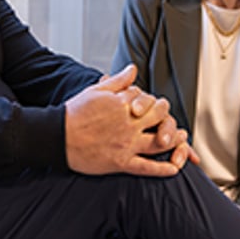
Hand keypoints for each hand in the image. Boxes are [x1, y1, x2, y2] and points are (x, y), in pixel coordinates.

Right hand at [65, 64, 195, 176]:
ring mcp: (126, 144)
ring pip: (159, 142)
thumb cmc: (74, 113)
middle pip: (159, 117)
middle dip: (167, 115)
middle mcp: (128, 123)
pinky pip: (147, 167)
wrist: (57, 137)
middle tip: (168, 116)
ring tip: (181, 139)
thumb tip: (133, 69)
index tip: (152, 103)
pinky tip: (174, 168)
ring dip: (174, 140)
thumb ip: (118, 81)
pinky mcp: (121, 163)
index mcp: (122, 104)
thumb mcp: (96, 91)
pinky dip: (163, 169)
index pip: (147, 98)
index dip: (152, 100)